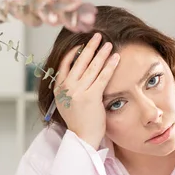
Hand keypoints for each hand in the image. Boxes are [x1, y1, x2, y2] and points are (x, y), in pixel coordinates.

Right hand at [54, 33, 119, 149]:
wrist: (82, 138)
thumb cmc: (78, 122)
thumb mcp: (67, 102)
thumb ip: (69, 88)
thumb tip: (78, 74)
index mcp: (59, 88)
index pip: (65, 63)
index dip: (75, 52)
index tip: (83, 44)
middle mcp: (66, 87)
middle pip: (80, 61)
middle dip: (90, 47)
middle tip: (98, 36)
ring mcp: (78, 91)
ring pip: (92, 67)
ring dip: (102, 53)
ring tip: (109, 44)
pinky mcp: (91, 96)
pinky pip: (102, 76)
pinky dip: (110, 65)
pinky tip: (115, 57)